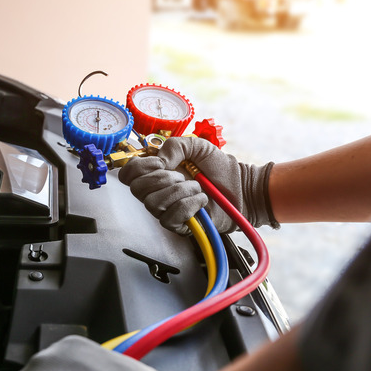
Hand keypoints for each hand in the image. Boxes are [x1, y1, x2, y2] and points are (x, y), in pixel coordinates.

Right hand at [118, 136, 277, 233]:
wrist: (241, 187)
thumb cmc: (221, 169)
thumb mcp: (197, 146)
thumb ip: (175, 145)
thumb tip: (159, 161)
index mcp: (157, 172)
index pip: (129, 173)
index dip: (139, 168)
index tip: (160, 163)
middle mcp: (157, 192)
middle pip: (137, 190)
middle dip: (161, 179)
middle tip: (181, 175)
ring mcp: (166, 210)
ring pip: (152, 204)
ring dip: (179, 191)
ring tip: (196, 187)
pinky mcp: (178, 225)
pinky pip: (170, 217)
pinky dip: (189, 205)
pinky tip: (201, 200)